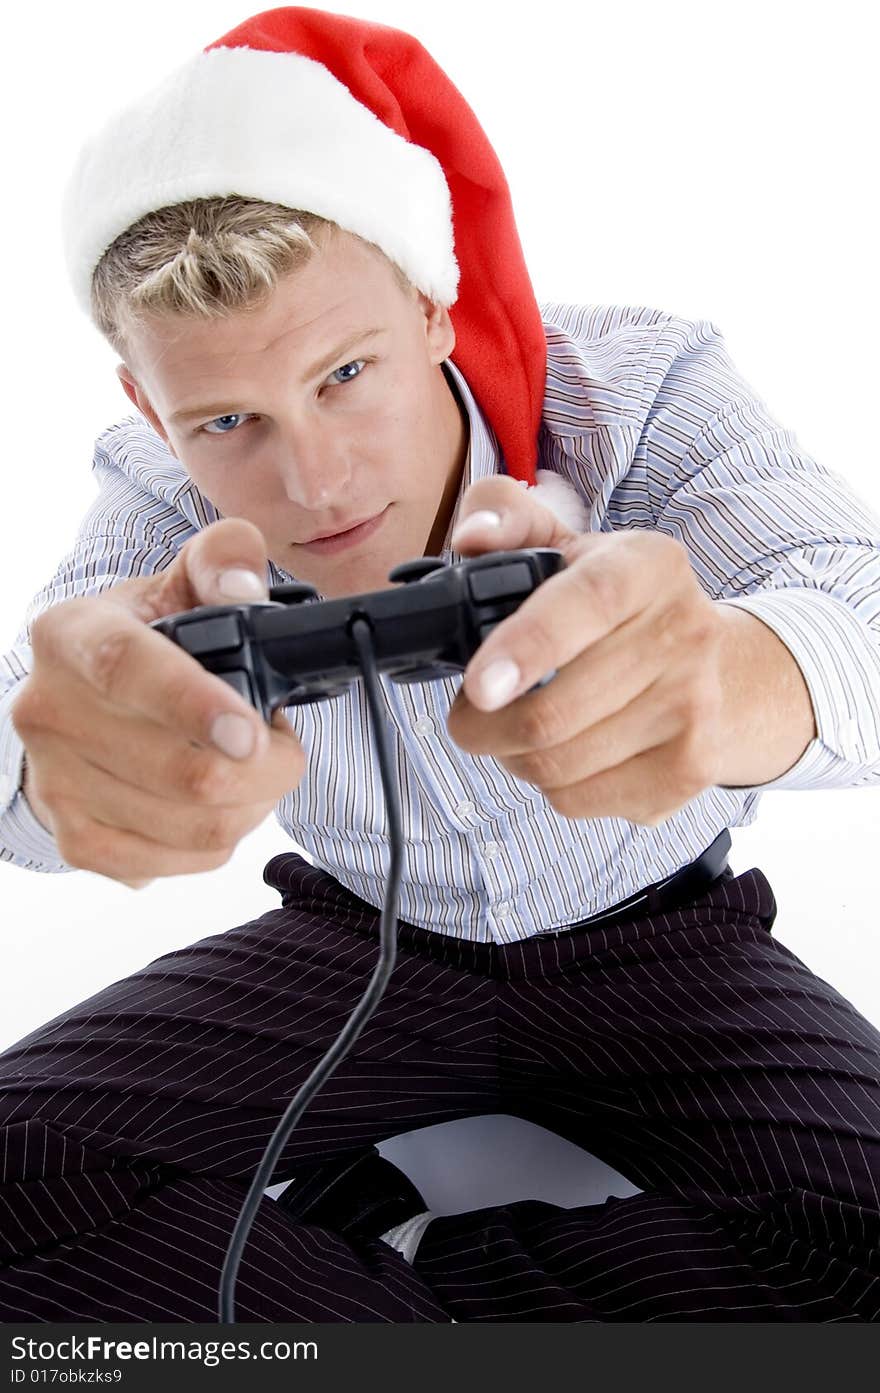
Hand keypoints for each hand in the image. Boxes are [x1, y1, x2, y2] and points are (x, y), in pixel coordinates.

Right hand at [12, 519, 305, 886]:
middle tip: (283, 745)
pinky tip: (222, 805)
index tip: (250, 732)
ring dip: (253, 805)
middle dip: (266, 767)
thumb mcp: (179, 578)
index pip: (126, 670)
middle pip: (179, 770)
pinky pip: (175, 863)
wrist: (79, 699)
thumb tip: (244, 592)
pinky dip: (220, 842)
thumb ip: (224, 558)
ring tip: (257, 771)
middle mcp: (49, 711)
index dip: (193, 704)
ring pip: (190, 826)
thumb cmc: (144, 638)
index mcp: (71, 635)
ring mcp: (57, 782)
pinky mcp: (75, 838)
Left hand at [446, 477, 727, 826]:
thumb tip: (471, 539)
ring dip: (511, 756)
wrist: (715, 667)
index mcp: (647, 566)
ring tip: (516, 730)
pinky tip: (565, 752)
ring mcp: (695, 708)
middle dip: (481, 725)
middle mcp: (685, 633)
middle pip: (553, 713)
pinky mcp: (691, 770)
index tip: (478, 687)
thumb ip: (508, 522)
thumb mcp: (569, 546)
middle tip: (470, 713)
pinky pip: (580, 801)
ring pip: (557, 767)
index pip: (586, 604)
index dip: (526, 648)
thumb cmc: (617, 607)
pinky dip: (551, 785)